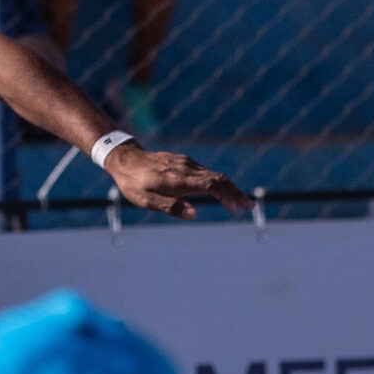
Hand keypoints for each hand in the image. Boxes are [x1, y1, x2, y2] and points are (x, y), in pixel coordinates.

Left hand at [105, 143, 253, 217]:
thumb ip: (171, 207)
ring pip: (214, 174)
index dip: (228, 195)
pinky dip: (217, 181)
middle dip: (236, 192)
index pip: (212, 185)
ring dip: (229, 187)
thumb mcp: (146, 201)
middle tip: (249, 205)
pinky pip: (205, 171)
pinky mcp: (183, 161)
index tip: (237, 207)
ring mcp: (186, 163)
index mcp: (179, 180)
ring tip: (239, 201)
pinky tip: (219, 190)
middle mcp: (186, 169)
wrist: (124, 159)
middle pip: (219, 178)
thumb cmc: (134, 184)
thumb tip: (195, 214)